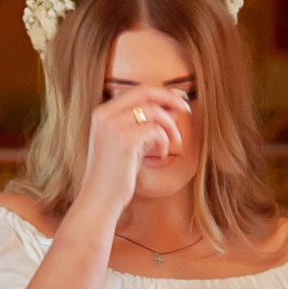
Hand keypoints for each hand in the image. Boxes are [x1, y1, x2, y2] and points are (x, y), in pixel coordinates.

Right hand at [79, 84, 189, 217]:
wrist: (101, 197)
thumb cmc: (116, 172)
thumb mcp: (131, 141)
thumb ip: (147, 123)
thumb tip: (173, 105)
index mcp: (102, 113)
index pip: (136, 91)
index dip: (161, 93)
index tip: (178, 100)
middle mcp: (105, 115)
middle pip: (145, 92)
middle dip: (169, 98)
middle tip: (186, 108)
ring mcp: (113, 126)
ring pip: (153, 111)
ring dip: (170, 125)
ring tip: (174, 140)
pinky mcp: (124, 140)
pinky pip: (155, 130)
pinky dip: (165, 140)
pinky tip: (162, 154)